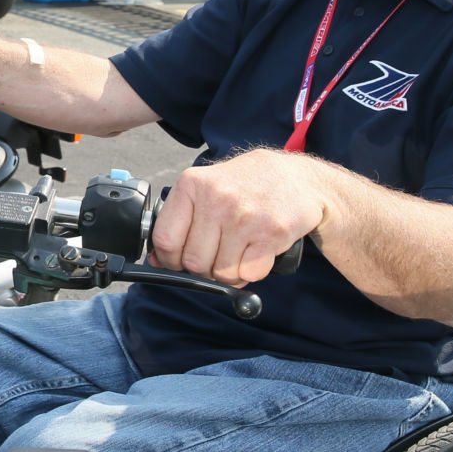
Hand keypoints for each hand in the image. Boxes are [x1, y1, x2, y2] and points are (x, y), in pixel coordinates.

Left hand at [149, 149, 325, 287]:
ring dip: (228, 272)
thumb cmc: (245, 185)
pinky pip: (249, 274)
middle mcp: (217, 199)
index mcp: (192, 185)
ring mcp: (244, 217)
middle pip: (193, 262)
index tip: (178, 261)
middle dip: (203, 268)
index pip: (165, 239)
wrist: (297, 177)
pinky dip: (250, 272)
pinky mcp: (271, 233)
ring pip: (221, 273)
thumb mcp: (206, 188)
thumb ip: (180, 220)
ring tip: (237, 251)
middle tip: (216, 255)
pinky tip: (255, 252)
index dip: (168, 259)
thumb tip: (156, 261)